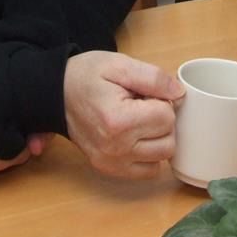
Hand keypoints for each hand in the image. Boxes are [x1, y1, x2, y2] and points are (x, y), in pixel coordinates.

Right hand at [63, 51, 183, 178]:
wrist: (56, 94)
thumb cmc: (87, 76)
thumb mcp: (119, 65)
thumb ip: (153, 77)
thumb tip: (179, 93)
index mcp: (118, 121)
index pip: (167, 117)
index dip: (161, 100)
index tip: (143, 94)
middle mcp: (115, 148)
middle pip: (169, 140)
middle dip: (162, 120)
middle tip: (142, 105)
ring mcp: (111, 163)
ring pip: (162, 157)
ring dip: (158, 138)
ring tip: (138, 120)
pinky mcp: (110, 170)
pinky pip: (148, 170)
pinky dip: (149, 154)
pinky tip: (137, 136)